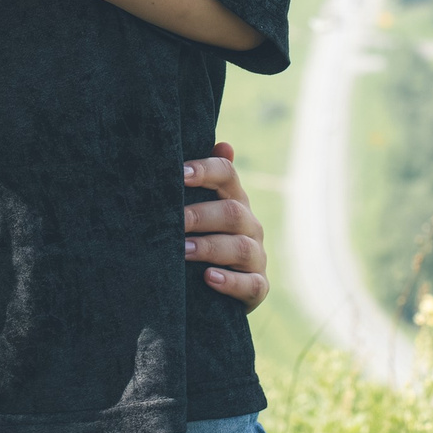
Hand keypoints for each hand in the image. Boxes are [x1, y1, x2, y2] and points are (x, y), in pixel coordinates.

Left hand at [184, 141, 270, 308]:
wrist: (214, 288)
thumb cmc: (201, 236)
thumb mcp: (200, 207)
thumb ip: (204, 179)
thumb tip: (224, 145)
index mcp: (234, 198)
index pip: (227, 175)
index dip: (205, 171)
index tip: (180, 173)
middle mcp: (249, 224)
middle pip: (232, 212)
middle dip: (201, 215)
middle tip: (175, 221)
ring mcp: (256, 256)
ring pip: (241, 248)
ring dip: (210, 247)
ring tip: (183, 250)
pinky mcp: (258, 286)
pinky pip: (251, 284)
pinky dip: (230, 282)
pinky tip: (209, 278)